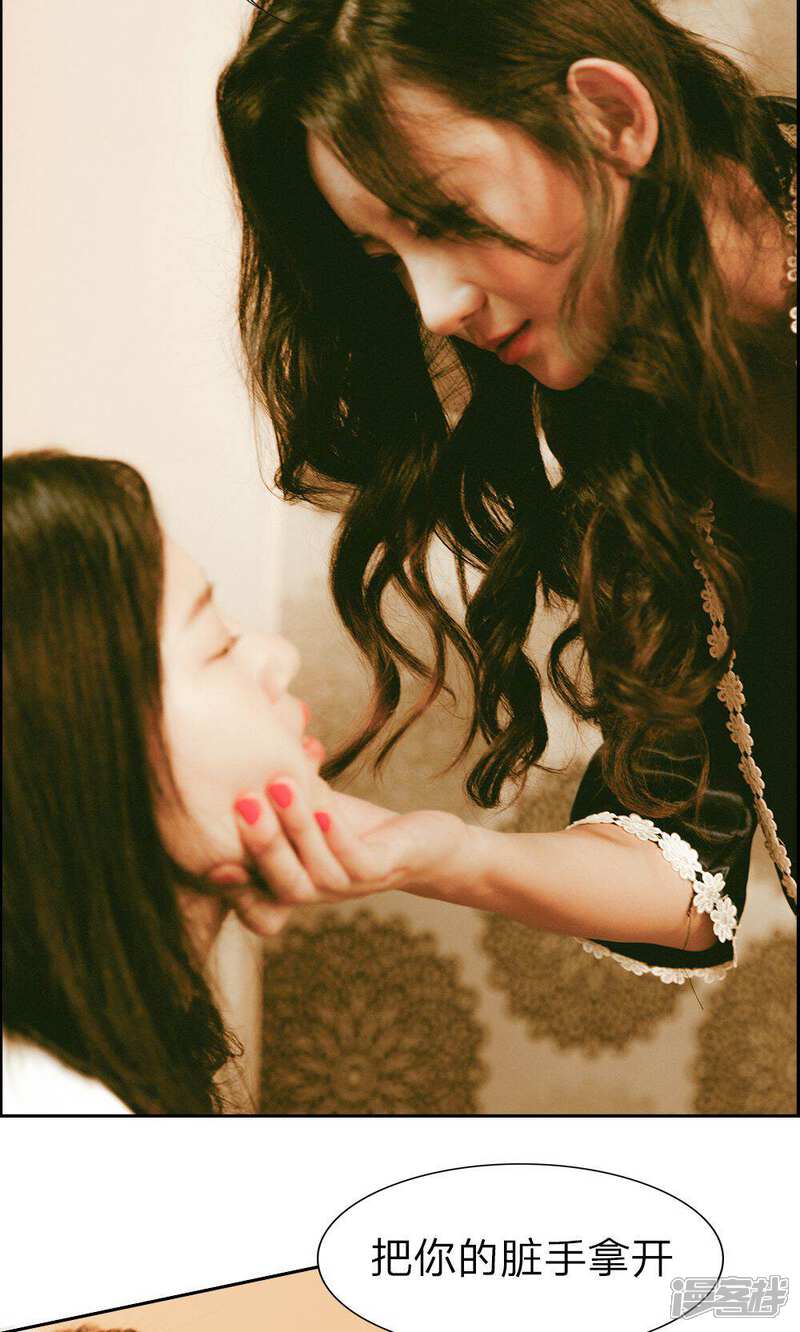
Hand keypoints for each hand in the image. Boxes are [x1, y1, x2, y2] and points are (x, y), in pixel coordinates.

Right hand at [220, 776, 468, 923]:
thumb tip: (233, 741)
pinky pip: (353, 860)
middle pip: (277, 882)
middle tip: (241, 799)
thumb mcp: (305, 806)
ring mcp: (348, 887)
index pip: (249, 885)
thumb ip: (270, 793)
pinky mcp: (381, 872)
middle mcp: (313, 892)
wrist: (423, 841)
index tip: (202, 835)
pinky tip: (323, 804)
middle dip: (258, 841)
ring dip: (295, 826)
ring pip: (313, 871)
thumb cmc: (355, 824)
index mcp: (287, 879)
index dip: (226, 870)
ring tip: (280, 784)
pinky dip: (334, 833)